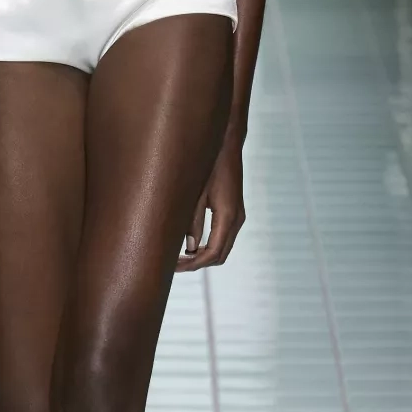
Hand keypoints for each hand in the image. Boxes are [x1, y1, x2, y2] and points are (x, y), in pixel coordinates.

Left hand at [177, 138, 245, 270]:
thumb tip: (189, 247)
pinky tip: (191, 242)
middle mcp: (236, 219)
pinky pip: (224, 237)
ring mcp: (238, 215)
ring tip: (180, 256)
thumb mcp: (195, 194)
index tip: (174, 266)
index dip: (193, 263)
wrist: (226, 145)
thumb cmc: (209, 164)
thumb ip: (192, 222)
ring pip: (223, 248)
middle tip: (174, 265)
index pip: (212, 253)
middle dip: (197, 263)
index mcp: (227, 216)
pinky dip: (209, 245)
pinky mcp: (234, 211)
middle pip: (219, 255)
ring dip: (203, 255)